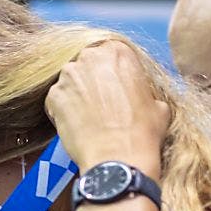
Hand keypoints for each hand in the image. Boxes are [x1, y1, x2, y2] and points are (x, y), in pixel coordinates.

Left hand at [44, 41, 170, 178]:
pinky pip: (56, 100)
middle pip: (87, 65)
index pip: (109, 54)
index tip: (114, 87)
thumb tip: (141, 97)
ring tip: (88, 117)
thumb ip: (143, 89)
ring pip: (70, 81)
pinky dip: (63, 111)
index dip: (112, 74)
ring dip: (77, 94)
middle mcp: (90, 57)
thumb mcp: (157, 103)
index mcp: (118, 52)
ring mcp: (68, 76)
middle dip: (92, 81)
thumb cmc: (141, 132)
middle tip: (101, 104)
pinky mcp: (53, 96)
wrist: (118, 157)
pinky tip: (77, 125)